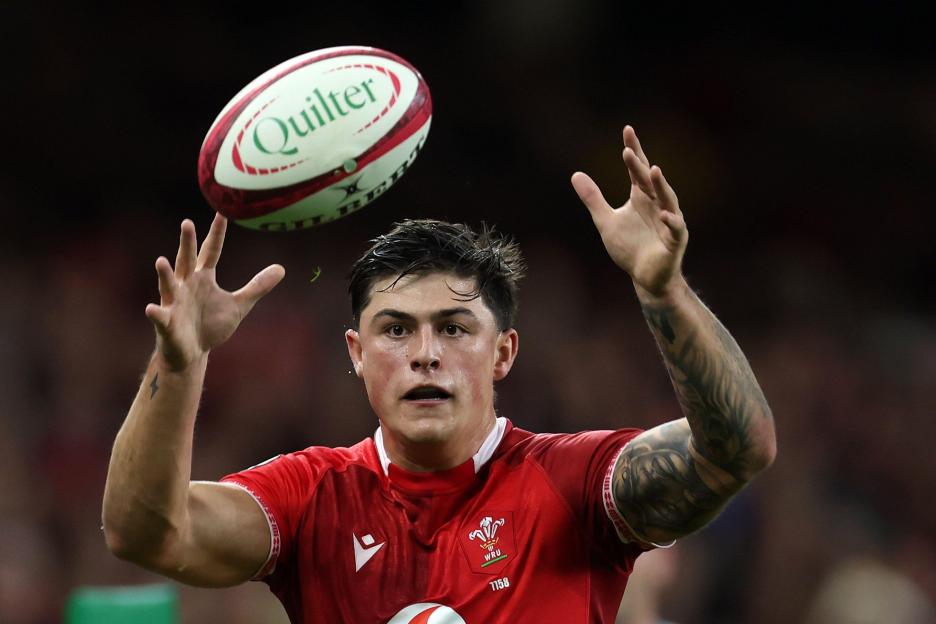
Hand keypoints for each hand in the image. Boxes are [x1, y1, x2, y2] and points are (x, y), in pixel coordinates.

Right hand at [145, 213, 285, 370]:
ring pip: (169, 285)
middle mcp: (186, 285)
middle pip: (187, 260)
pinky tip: (152, 309)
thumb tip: (281, 268)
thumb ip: (257, 286)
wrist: (193, 353)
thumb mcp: (239, 304)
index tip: (222, 213)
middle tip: (187, 223)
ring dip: (165, 274)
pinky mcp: (167, 324)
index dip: (216, 234)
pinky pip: (160, 317)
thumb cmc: (211, 325)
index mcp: (203, 278)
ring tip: (161, 261)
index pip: (211, 252)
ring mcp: (175, 303)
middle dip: (187, 244)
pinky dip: (156, 313)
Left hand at [571, 126, 687, 297]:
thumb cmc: (629, 248)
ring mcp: (669, 221)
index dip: (633, 150)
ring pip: (667, 199)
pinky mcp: (675, 240)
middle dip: (640, 166)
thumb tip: (575, 174)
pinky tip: (665, 214)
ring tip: (653, 170)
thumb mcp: (605, 221)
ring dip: (661, 185)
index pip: (637, 169)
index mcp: (642, 197)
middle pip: (649, 181)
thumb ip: (593, 199)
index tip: (626, 130)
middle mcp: (657, 204)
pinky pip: (675, 228)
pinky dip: (671, 221)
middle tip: (628, 151)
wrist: (645, 277)